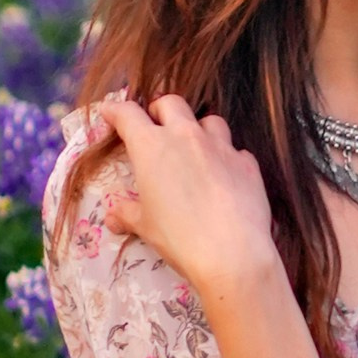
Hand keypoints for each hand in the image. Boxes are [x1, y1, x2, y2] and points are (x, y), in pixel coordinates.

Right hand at [99, 94, 283, 322]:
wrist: (232, 254)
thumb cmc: (179, 237)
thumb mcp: (146, 227)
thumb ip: (127, 215)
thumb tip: (112, 218)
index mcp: (152, 146)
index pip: (128, 114)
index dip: (115, 110)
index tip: (110, 112)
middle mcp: (186, 137)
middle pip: (171, 103)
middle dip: (160, 110)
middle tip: (155, 127)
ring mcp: (221, 147)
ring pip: (210, 120)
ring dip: (199, 129)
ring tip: (195, 148)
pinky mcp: (247, 163)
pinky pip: (236, 150)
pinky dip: (227, 158)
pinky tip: (225, 176)